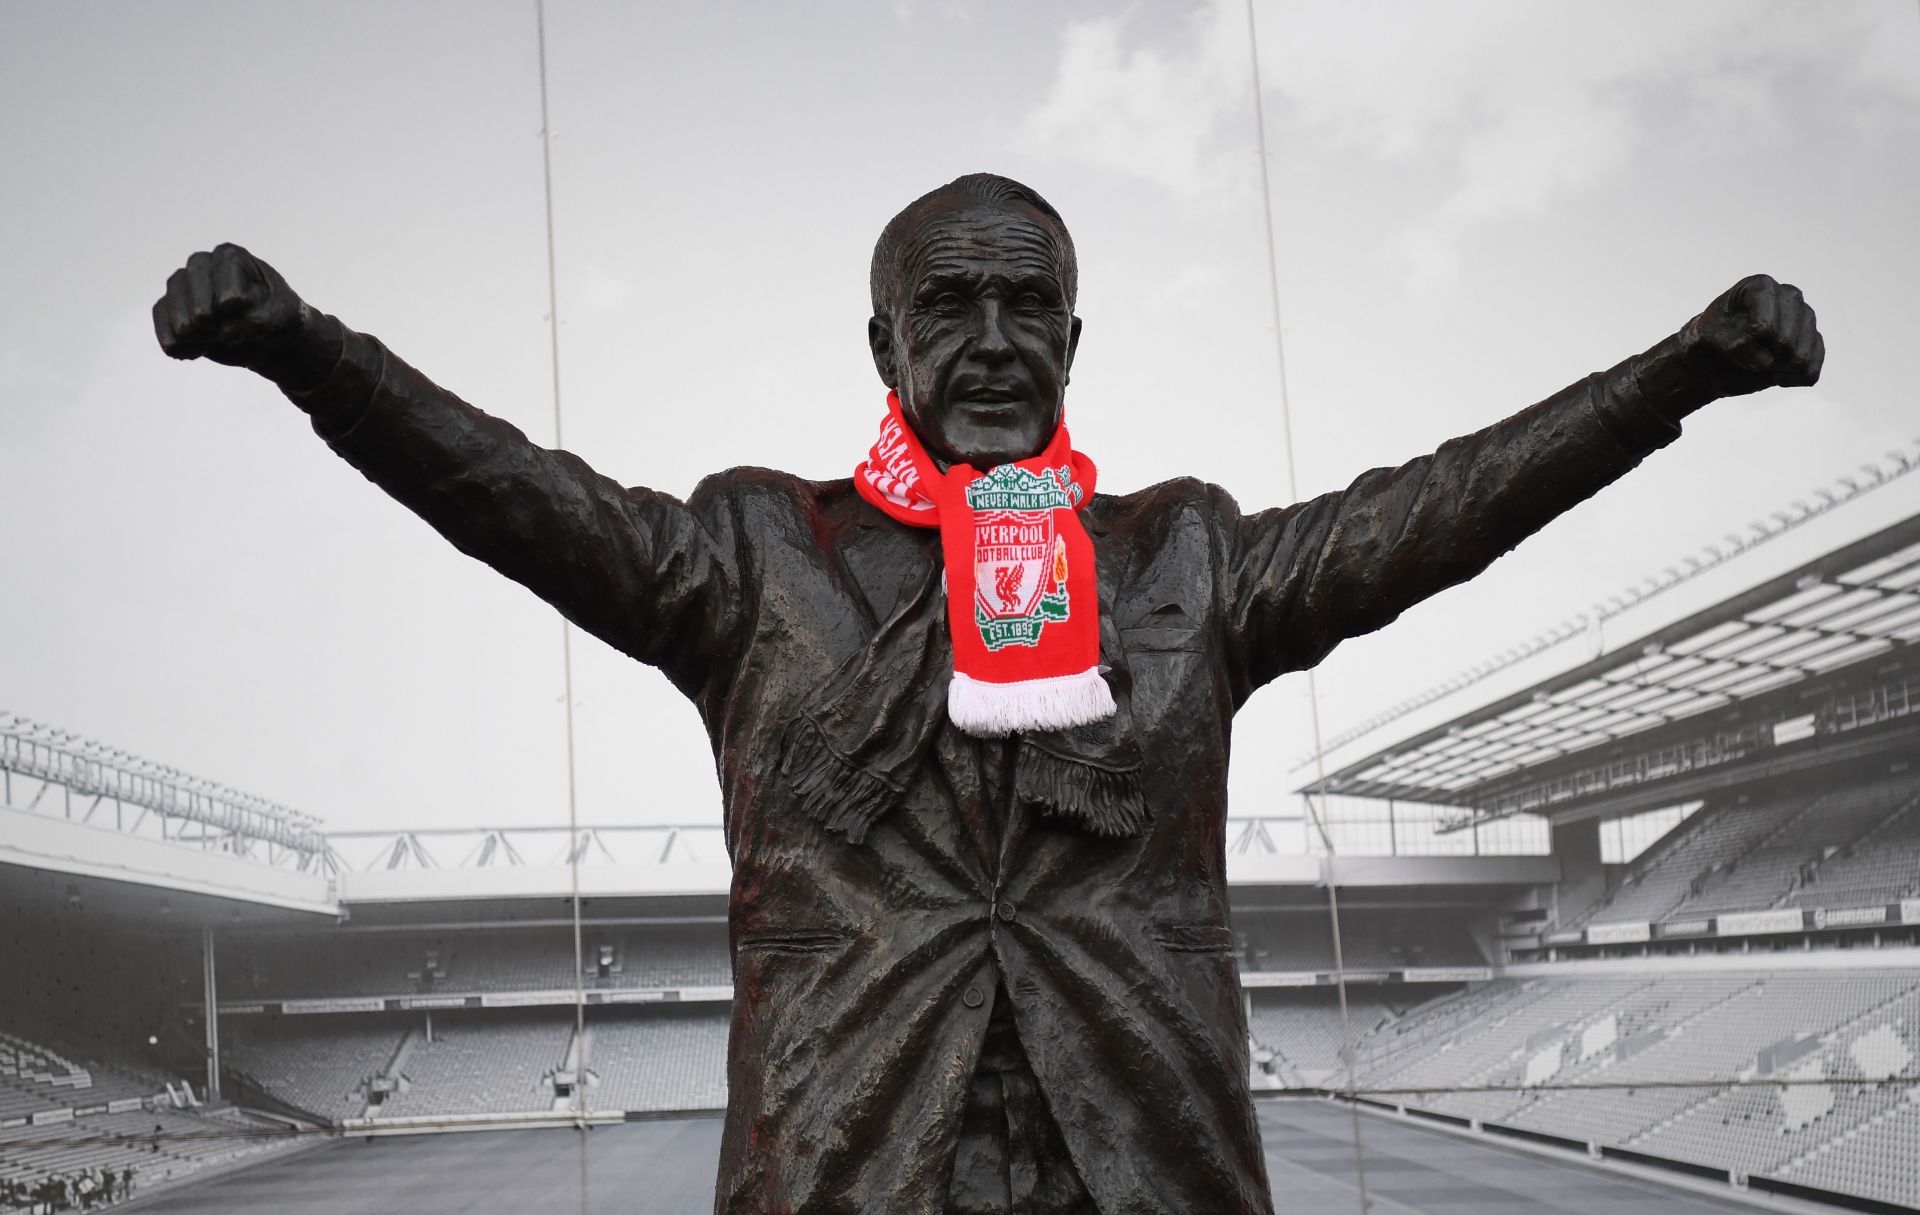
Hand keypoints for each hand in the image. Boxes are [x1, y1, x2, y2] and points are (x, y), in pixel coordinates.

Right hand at [153, 244, 334, 386]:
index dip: (226, 294)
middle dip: (196, 309)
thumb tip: (225, 331)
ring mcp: (186, 288)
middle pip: (185, 281)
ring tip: (204, 342)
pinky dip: (170, 338)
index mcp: (233, 257)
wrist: (269, 341)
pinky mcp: (175, 310)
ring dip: (183, 327)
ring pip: (170, 301)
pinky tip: (186, 354)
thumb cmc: (279, 319)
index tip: (237, 308)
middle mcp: (204, 266)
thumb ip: (259, 320)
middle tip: (207, 327)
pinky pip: (160, 319)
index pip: (220, 269)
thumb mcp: (282, 317)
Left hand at [1680, 274, 1823, 398]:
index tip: (1729, 339)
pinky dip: (1789, 380)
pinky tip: (1775, 373)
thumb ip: (1733, 343)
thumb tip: (1767, 360)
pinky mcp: (1814, 343)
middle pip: (1785, 343)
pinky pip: (1810, 372)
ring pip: (1801, 359)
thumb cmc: (1709, 339)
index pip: (1764, 327)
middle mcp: (1790, 297)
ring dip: (1774, 370)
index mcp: (1760, 286)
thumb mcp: (1707, 335)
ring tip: (1760, 361)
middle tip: (1744, 354)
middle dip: (1759, 358)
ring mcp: (1806, 319)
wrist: (1715, 356)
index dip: (1745, 345)